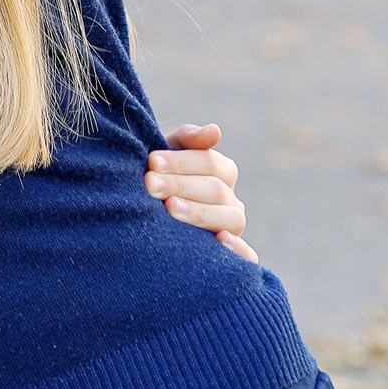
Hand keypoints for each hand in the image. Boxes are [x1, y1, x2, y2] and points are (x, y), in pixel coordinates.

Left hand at [146, 123, 255, 263]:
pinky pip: (247, 256)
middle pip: (215, 190)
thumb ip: (188, 138)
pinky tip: (220, 241)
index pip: (210, 163)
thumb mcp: (167, 153)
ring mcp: (233, 228)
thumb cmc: (156, 176)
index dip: (181, 161)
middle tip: (150, 184)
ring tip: (170, 208)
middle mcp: (231, 200)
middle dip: (180, 185)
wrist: (140, 212)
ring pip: (230, 218)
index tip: (152, 161)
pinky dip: (239, 249)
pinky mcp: (232, 257)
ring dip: (199, 212)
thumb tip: (215, 131)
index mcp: (221, 172)